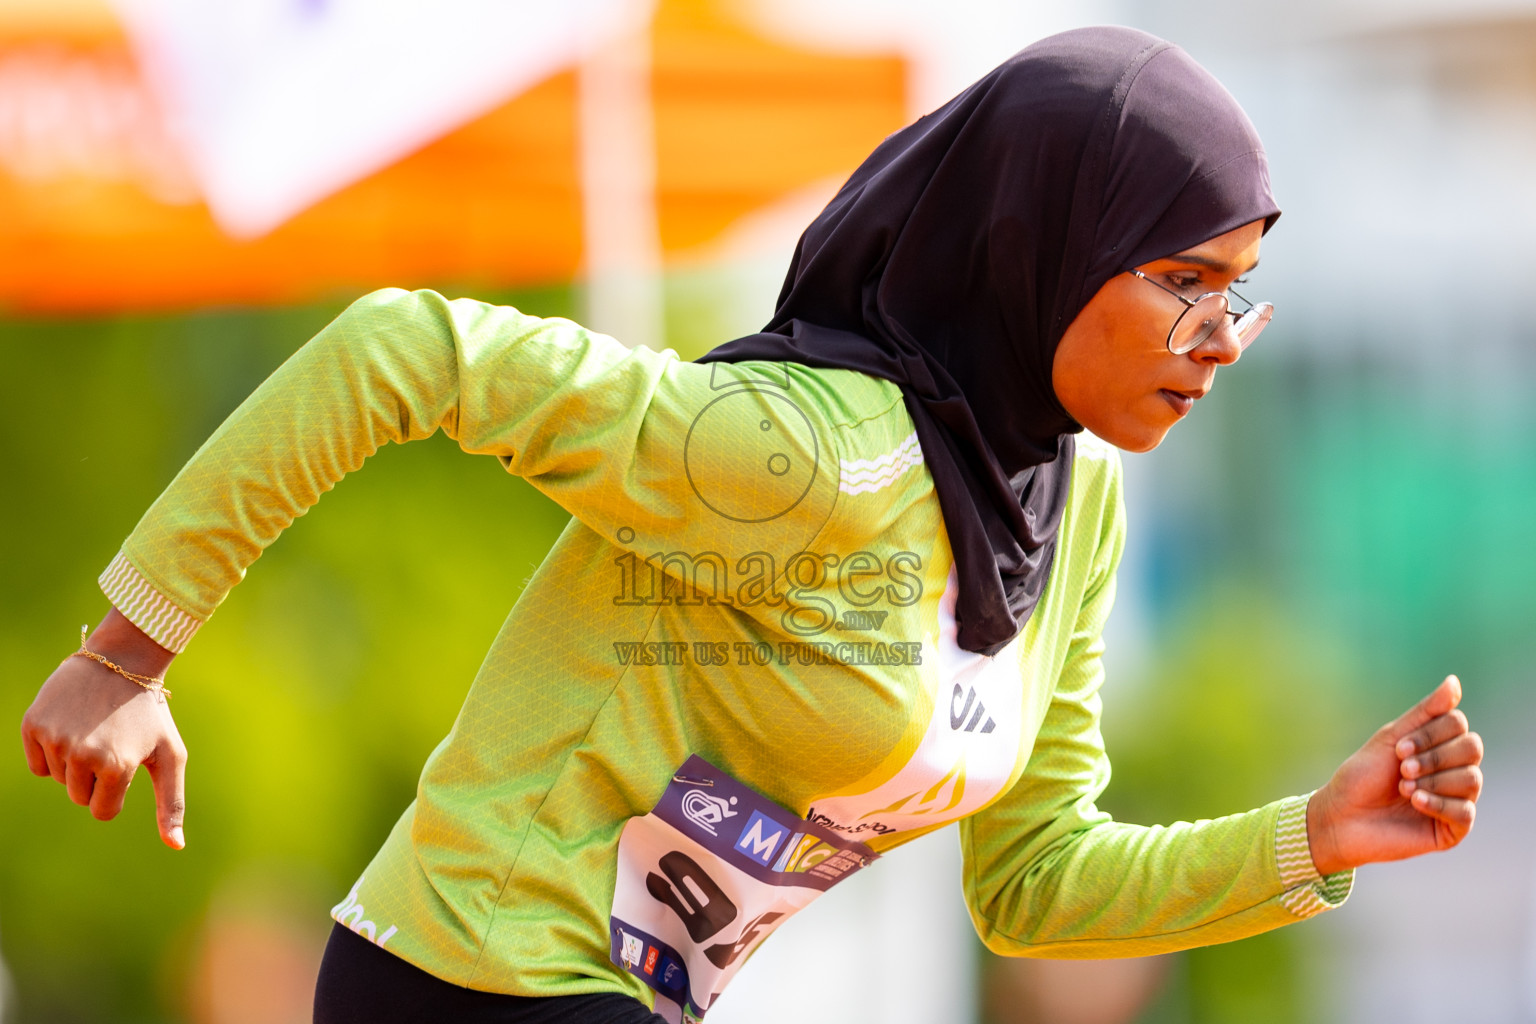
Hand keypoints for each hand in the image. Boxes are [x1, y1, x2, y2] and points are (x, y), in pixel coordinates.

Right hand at [20, 609, 186, 848]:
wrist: (120, 661)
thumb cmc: (149, 713)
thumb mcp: (169, 755)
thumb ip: (171, 803)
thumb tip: (176, 847)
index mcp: (117, 766)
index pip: (102, 811)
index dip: (114, 793)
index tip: (125, 765)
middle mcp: (82, 755)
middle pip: (79, 797)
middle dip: (95, 778)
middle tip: (110, 742)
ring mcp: (55, 739)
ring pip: (59, 779)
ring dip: (75, 763)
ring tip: (94, 729)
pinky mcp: (33, 725)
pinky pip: (36, 764)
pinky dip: (51, 752)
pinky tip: (71, 725)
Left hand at [1306, 675, 1482, 875]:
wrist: (1341, 817)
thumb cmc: (1363, 776)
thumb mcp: (1391, 738)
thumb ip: (1425, 712)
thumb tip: (1454, 681)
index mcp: (1439, 746)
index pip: (1458, 725)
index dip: (1430, 734)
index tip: (1398, 748)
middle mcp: (1453, 771)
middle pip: (1471, 748)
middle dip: (1433, 756)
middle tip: (1402, 768)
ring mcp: (1455, 800)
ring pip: (1472, 779)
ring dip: (1433, 779)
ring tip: (1403, 788)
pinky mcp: (1452, 830)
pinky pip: (1465, 812)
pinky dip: (1438, 803)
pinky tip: (1415, 801)